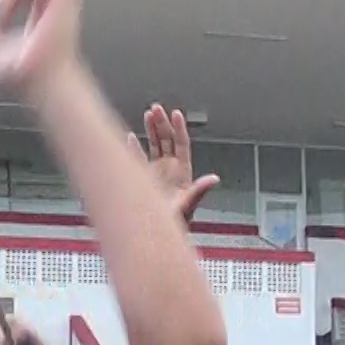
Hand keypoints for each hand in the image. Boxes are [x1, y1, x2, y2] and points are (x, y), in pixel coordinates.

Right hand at [128, 105, 219, 222]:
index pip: (181, 145)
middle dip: (161, 123)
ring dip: (150, 129)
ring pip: (154, 145)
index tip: (175, 114)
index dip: (178, 128)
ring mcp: (156, 173)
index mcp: (182, 172)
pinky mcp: (143, 178)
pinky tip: (130, 137)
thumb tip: (214, 179)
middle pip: (166, 140)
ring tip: (148, 114)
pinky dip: (133, 147)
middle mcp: (170, 170)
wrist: (157, 235)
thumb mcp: (187, 206)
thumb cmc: (174, 223)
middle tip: (156, 109)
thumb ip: (199, 191)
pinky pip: (138, 158)